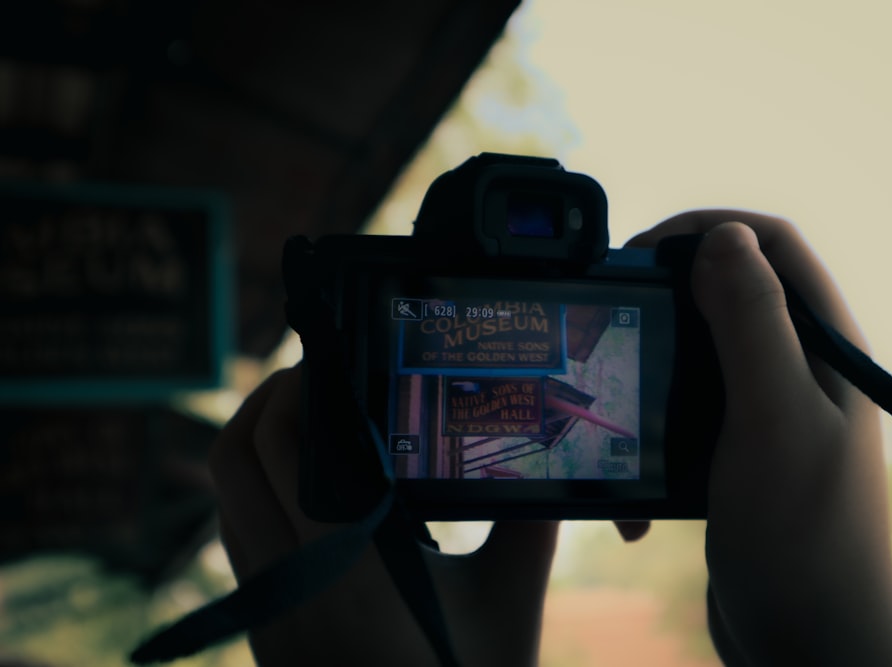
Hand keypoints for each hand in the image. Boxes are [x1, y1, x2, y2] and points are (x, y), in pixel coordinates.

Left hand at [209, 365, 558, 666]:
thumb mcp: (509, 603)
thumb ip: (527, 525)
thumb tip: (547, 463)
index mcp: (344, 569)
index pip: (279, 451)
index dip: (293, 388)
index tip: (329, 357)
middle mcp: (287, 585)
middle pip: (230, 462)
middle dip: (263, 400)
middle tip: (315, 373)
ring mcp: (267, 611)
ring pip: (225, 500)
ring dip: (256, 445)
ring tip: (313, 415)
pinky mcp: (267, 628)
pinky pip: (238, 538)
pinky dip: (257, 491)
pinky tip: (313, 485)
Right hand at [628, 211, 891, 665]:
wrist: (802, 639)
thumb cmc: (800, 536)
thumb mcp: (774, 419)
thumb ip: (753, 324)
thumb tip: (723, 235)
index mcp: (824, 347)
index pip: (773, 244)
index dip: (708, 228)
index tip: (640, 251)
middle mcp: (799, 369)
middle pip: (728, 291)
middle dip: (665, 295)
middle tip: (610, 313)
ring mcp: (766, 412)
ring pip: (698, 352)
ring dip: (650, 367)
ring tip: (607, 389)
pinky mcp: (734, 452)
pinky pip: (684, 414)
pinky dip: (651, 431)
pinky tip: (631, 483)